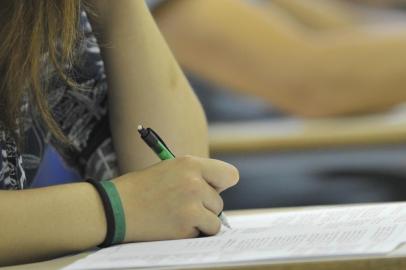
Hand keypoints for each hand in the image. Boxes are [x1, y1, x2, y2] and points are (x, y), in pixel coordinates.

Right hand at [112, 155, 238, 241]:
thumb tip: (219, 191)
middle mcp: (195, 183)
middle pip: (219, 202)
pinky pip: (203, 233)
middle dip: (205, 206)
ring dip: (201, 222)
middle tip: (182, 205)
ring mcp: (191, 206)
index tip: (213, 189)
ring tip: (177, 216)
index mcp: (191, 164)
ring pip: (215, 221)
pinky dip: (192, 233)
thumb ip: (196, 177)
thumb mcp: (170, 169)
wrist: (115, 207)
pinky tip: (172, 225)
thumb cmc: (142, 188)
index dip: (222, 184)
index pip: (230, 175)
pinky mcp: (185, 227)